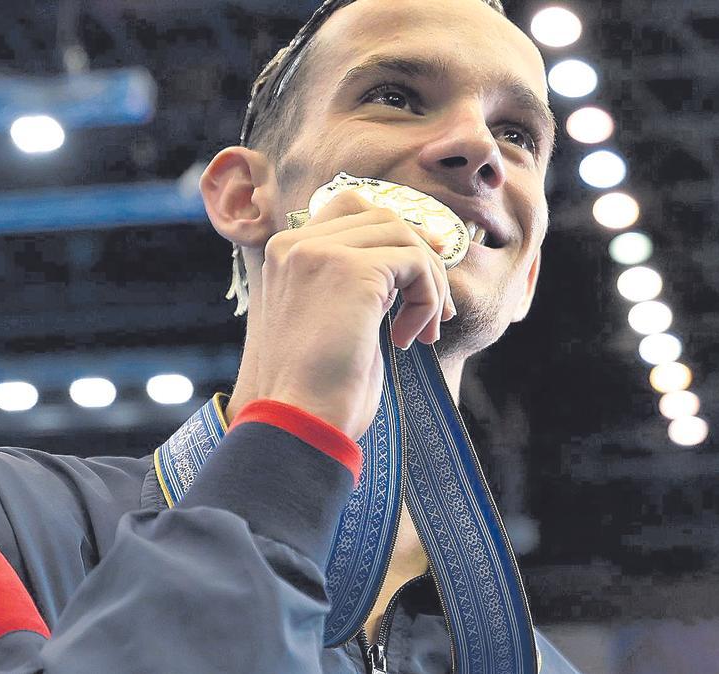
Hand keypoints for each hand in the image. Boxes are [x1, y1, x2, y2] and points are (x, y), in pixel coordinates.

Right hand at [252, 190, 456, 440]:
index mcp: (284, 253)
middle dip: (419, 260)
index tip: (421, 275)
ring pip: (403, 235)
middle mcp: (294, 243)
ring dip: (428, 284)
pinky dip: (428, 300)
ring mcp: (320, 252)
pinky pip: (416, 262)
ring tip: (421, 331)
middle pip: (382, 217)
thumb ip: (356, 280)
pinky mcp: (352, 270)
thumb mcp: (331, 317)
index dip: (394, 236)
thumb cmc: (317, 386)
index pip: (350, 210)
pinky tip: (408, 339)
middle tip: (434, 313)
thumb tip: (412, 255)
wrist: (299, 419)